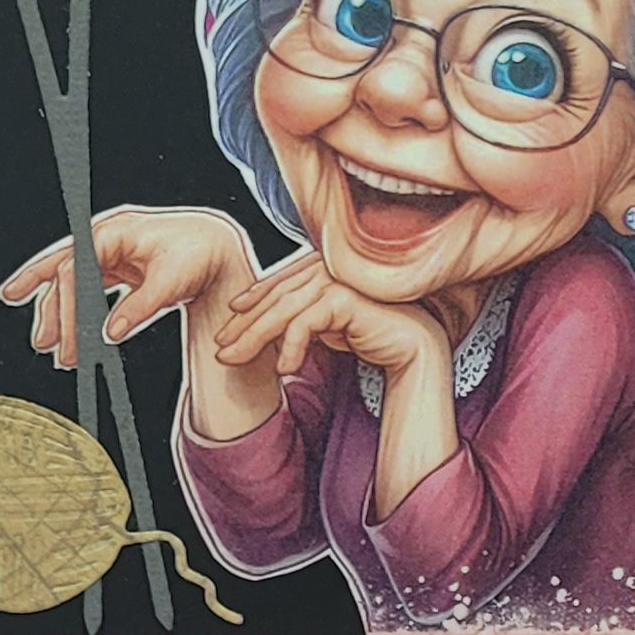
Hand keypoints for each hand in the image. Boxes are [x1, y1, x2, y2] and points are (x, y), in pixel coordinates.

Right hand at [0, 209, 252, 369]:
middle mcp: (105, 237)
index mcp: (113, 232)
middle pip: (64, 273)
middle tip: (44, 344)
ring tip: (45, 343)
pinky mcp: (117, 265)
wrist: (217, 246)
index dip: (68, 305)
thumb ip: (139, 308)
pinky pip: (86, 285)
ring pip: (72, 280)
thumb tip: (109, 335)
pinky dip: (75, 306)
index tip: (67, 338)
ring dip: (58, 310)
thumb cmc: (198, 254)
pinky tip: (65, 328)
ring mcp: (109, 251)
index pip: (75, 269)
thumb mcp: (170, 283)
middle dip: (52, 309)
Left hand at [217, 253, 450, 386]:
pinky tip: (284, 369)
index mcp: (326, 265)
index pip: (280, 282)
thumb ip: (303, 314)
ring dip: (255, 338)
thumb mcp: (328, 325)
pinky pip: (306, 323)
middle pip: (276, 295)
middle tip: (222, 348)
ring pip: (284, 309)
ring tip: (236, 361)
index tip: (230, 321)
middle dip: (244, 324)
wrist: (413, 352)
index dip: (253, 300)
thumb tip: (267, 325)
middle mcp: (330, 266)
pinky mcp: (345, 298)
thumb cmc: (373, 337)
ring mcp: (338, 279)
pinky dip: (290, 346)